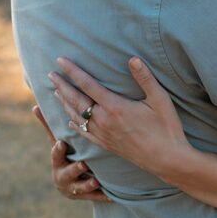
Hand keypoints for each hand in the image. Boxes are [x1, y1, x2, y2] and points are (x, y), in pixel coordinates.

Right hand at [31, 104, 108, 202]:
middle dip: (75, 169)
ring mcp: (75, 188)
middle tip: (83, 164)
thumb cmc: (65, 156)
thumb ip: (48, 126)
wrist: (70, 185)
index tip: (61, 144)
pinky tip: (111, 195)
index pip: (56, 155)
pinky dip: (103, 196)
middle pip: (68, 173)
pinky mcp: (87, 196)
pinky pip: (95, 197)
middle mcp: (63, 177)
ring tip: (96, 180)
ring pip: (81, 188)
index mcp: (57, 162)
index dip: (57, 151)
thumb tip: (35, 105)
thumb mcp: (56, 142)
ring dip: (88, 184)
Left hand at [47, 57, 194, 181]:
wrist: (166, 159)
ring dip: (64, 103)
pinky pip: (83, 133)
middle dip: (62, 86)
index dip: (73, 71)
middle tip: (50, 74)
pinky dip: (73, 124)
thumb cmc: (166, 127)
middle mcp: (104, 120)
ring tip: (55, 92)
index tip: (60, 61)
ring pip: (76, 116)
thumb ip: (144, 78)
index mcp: (115, 106)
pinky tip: (69, 120)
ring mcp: (103, 134)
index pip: (87, 84)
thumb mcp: (160, 99)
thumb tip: (132, 58)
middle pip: (76, 100)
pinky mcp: (106, 145)